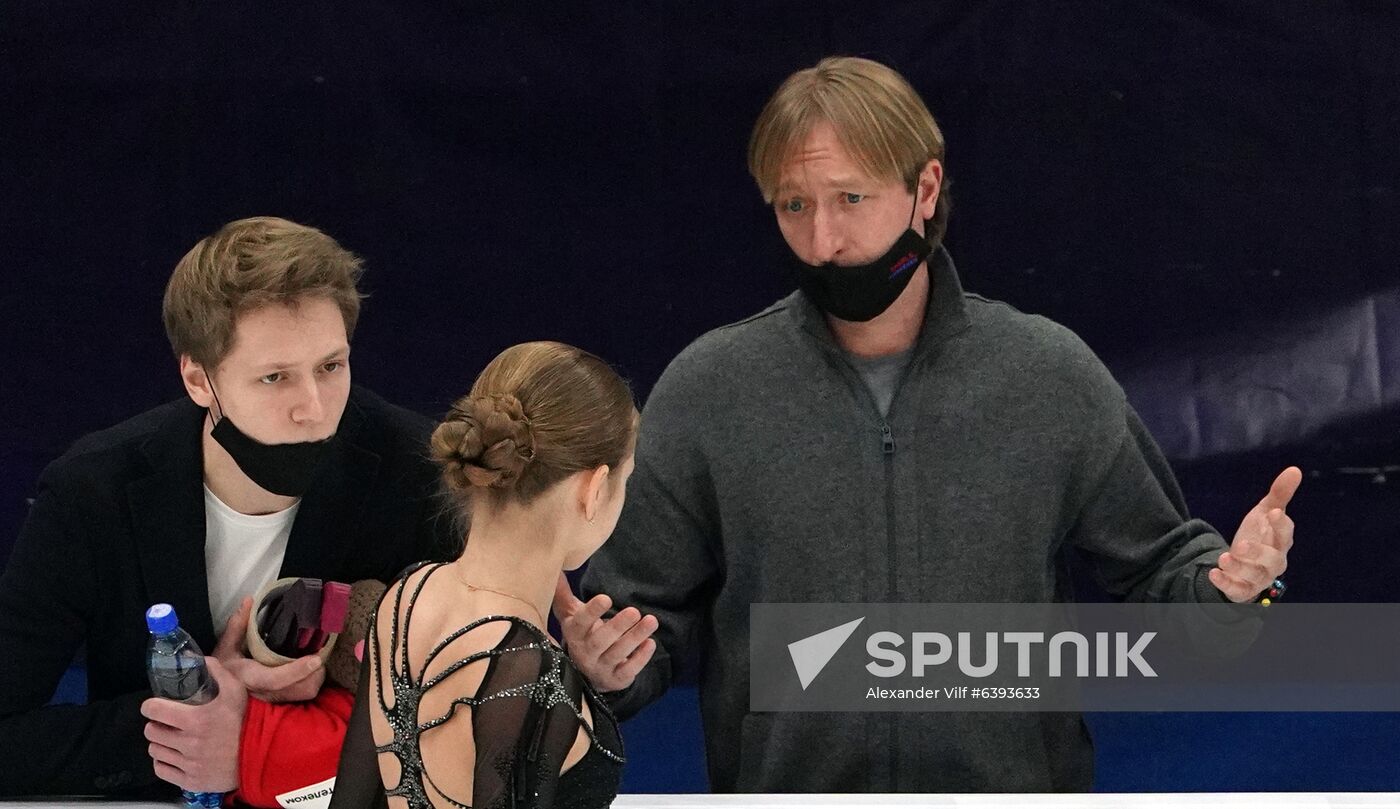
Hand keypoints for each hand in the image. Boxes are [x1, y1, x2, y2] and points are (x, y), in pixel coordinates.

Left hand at [141, 657, 246, 792]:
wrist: (262, 753)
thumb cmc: (246, 719)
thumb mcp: (236, 690)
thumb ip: (215, 671)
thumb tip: (195, 657)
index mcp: (196, 719)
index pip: (153, 711)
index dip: (151, 706)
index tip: (155, 706)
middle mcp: (189, 743)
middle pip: (151, 732)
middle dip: (156, 724)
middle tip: (168, 722)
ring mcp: (189, 764)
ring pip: (155, 751)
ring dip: (161, 743)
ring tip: (172, 739)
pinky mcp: (190, 781)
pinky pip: (162, 770)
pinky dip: (164, 762)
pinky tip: (175, 755)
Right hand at [213, 596, 325, 701]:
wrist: (217, 694)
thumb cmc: (223, 669)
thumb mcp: (225, 647)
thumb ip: (237, 625)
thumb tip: (249, 600)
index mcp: (251, 677)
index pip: (275, 679)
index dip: (296, 671)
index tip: (315, 659)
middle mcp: (265, 692)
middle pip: (298, 689)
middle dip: (314, 672)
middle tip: (319, 652)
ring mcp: (274, 698)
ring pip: (305, 692)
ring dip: (316, 676)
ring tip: (317, 658)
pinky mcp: (281, 700)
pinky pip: (304, 694)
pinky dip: (313, 680)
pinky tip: (312, 667)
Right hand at [552, 573, 657, 692]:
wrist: (586, 674)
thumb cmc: (583, 636)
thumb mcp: (572, 617)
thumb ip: (564, 595)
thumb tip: (555, 569)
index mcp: (574, 634)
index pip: (580, 623)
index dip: (592, 612)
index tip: (606, 598)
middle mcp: (584, 653)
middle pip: (600, 641)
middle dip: (618, 626)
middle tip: (634, 611)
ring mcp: (600, 668)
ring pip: (617, 654)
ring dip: (635, 637)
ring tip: (651, 621)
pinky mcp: (615, 679)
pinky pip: (628, 670)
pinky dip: (641, 658)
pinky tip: (651, 643)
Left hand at [1209, 466, 1300, 601]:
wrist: (1243, 562)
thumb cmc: (1260, 535)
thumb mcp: (1264, 513)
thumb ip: (1279, 494)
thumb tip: (1295, 469)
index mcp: (1280, 542)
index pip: (1286, 534)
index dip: (1281, 525)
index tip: (1272, 512)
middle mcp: (1274, 562)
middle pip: (1273, 560)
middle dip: (1259, 552)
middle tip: (1242, 543)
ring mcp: (1259, 577)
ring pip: (1254, 576)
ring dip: (1239, 567)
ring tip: (1224, 557)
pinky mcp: (1243, 589)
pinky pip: (1237, 591)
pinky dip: (1226, 584)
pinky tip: (1213, 573)